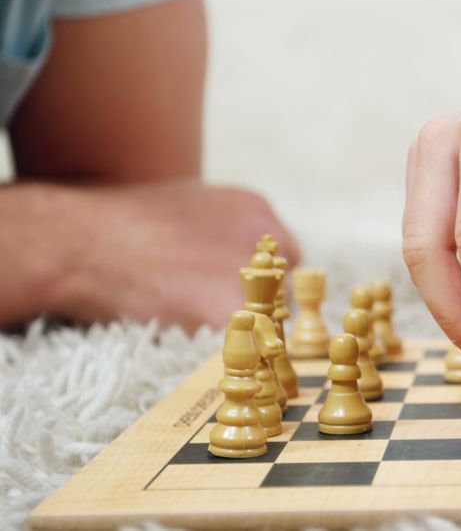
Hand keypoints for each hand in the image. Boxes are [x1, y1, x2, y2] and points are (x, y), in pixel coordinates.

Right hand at [8, 180, 300, 330]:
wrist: (84, 242)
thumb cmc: (124, 224)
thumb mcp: (190, 203)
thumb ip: (226, 228)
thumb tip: (235, 255)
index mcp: (258, 211)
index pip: (286, 260)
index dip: (261, 285)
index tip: (235, 298)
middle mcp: (266, 241)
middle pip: (282, 292)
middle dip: (256, 311)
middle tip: (210, 319)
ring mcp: (253, 277)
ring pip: (268, 323)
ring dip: (242, 332)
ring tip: (192, 322)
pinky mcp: (232, 312)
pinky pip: (242, 344)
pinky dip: (221, 347)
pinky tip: (185, 331)